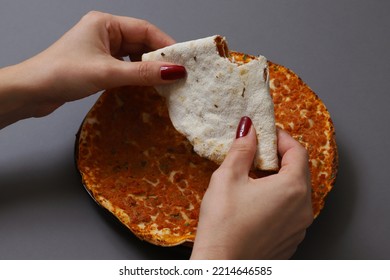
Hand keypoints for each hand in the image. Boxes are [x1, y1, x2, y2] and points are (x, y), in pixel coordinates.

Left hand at [0, 11, 184, 125]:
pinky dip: (136, 76)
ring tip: (163, 83)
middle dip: (158, 58)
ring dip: (147, 68)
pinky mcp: (98, 65)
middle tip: (177, 75)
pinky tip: (144, 86)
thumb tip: (174, 72)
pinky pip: (124, 67)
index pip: (145, 30)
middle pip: (141, 43)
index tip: (182, 61)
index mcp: (105, 23)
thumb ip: (142, 73)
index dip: (166, 45)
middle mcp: (104, 33)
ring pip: (133, 56)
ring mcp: (101, 49)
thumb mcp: (107, 73)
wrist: (31, 91)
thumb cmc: (62, 74)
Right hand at [190, 117, 312, 258]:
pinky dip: (280, 198)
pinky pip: (292, 210)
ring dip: (280, 177)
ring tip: (255, 175)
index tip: (265, 132)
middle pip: (299, 171)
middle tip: (258, 151)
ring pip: (296, 191)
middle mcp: (303, 208)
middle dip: (280, 156)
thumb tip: (248, 128)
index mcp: (292, 189)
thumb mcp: (228, 177)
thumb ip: (242, 149)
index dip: (281, 137)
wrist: (221, 267)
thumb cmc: (223, 224)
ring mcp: (299, 227)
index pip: (298, 151)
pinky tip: (257, 200)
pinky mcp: (291, 239)